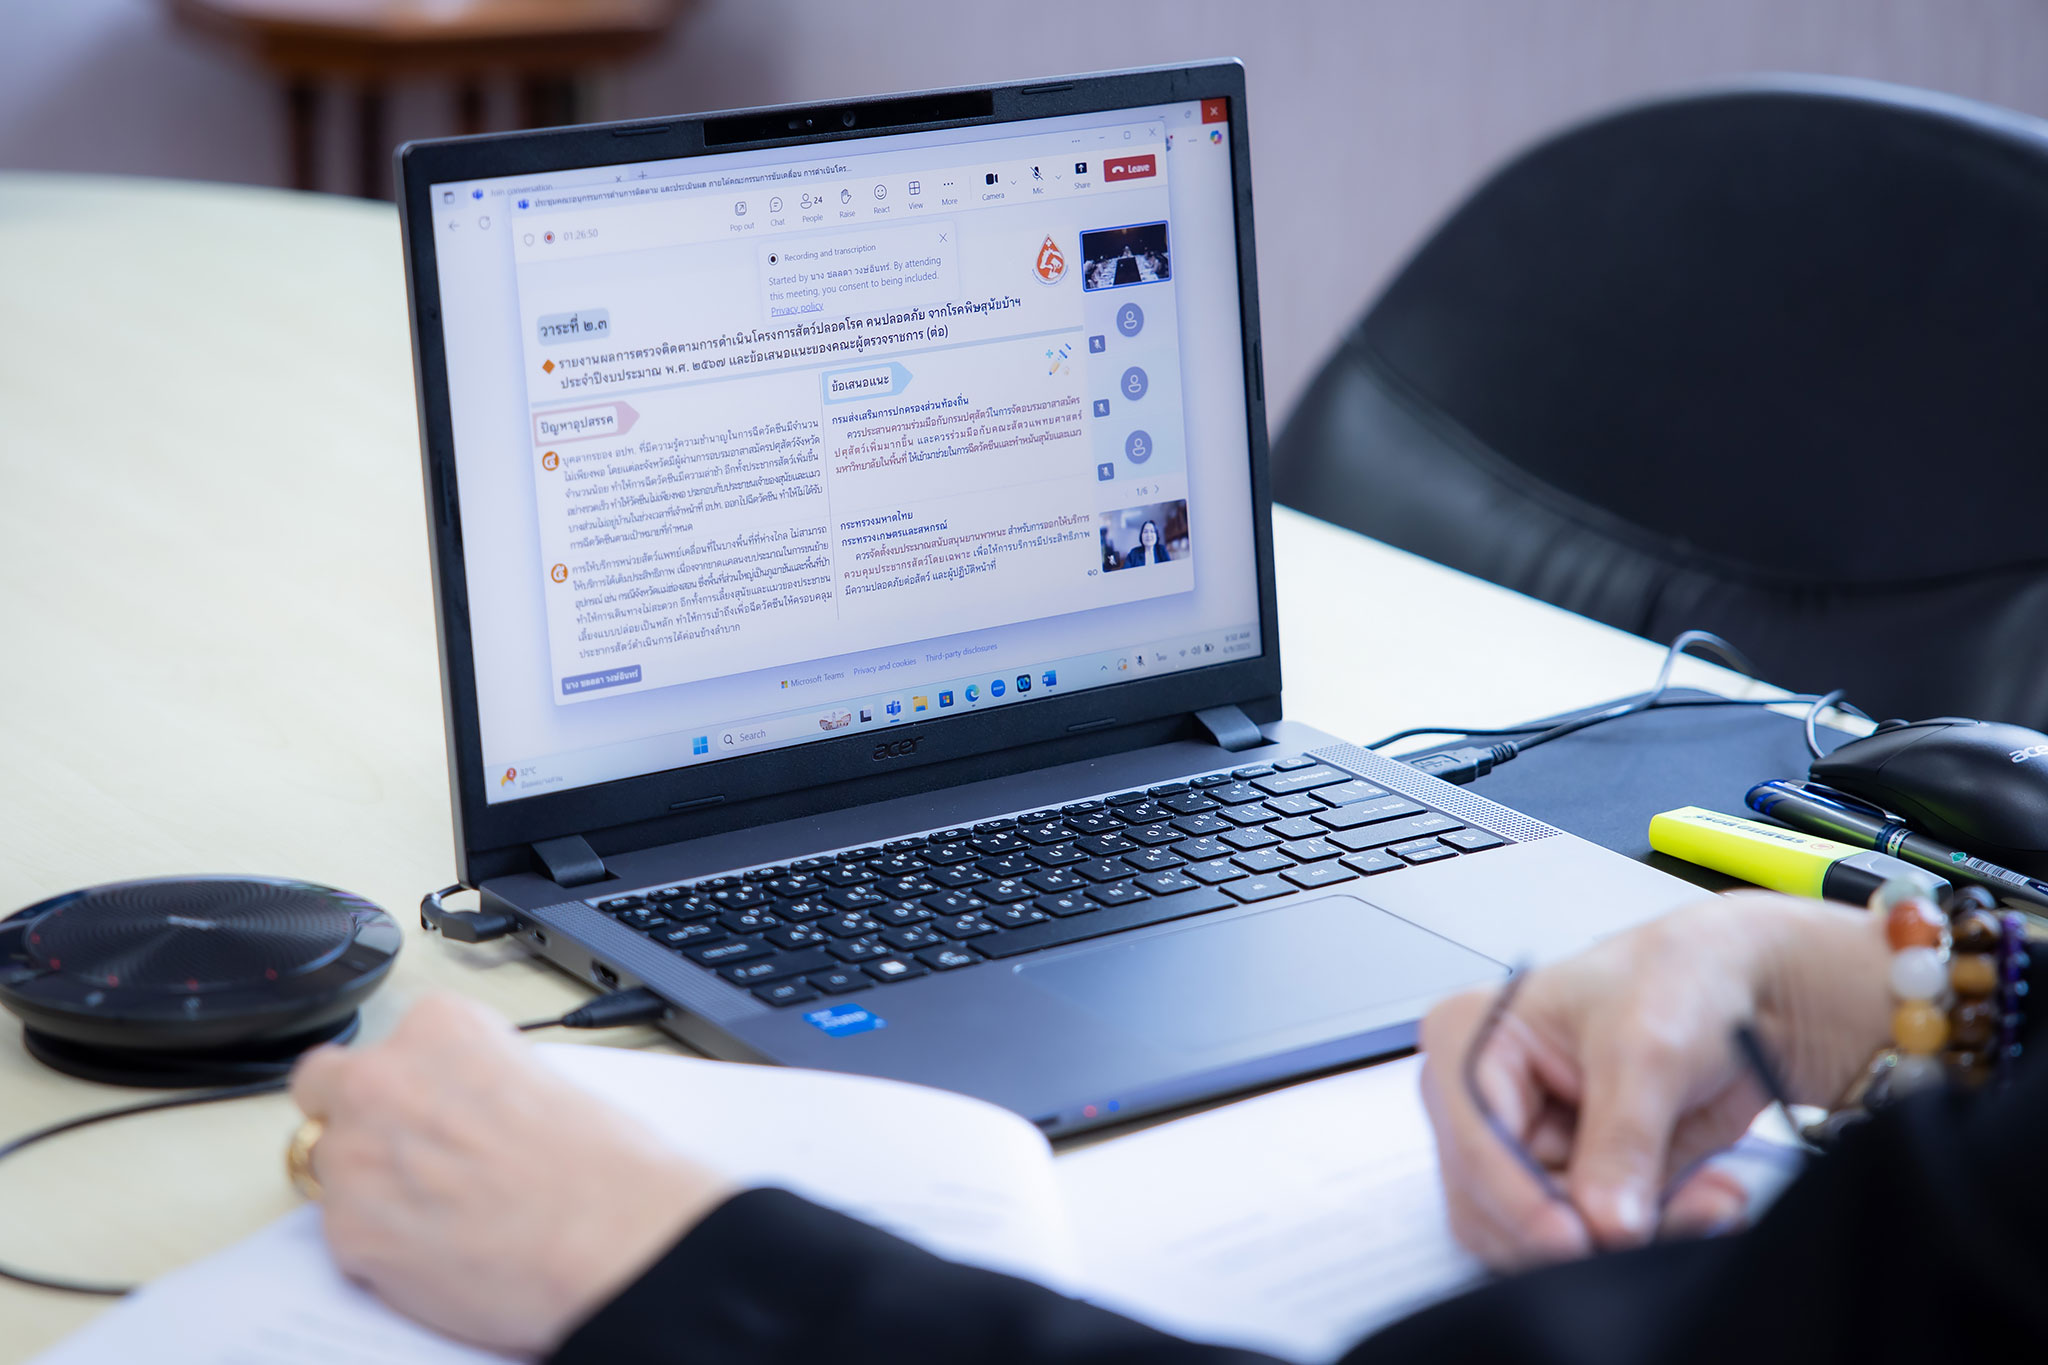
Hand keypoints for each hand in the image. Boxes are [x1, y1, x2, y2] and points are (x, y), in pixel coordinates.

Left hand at [291, 994, 736, 1355]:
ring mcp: (356, 1156)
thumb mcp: (547, 1077)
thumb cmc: (602, 1166)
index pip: (391, 1039)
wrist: (610, 1237)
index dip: (413, 1079)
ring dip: (368, 1185)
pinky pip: (345, 1236)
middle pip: (324, 1085)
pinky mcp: (348, 1232)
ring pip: (328, 1167)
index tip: (433, 1104)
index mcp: (440, 1027)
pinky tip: (437, 1252)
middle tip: (405, 1151)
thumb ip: (482, 1080)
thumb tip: (470, 1108)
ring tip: (437, 1216)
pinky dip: (381, 1246)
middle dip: (354, 1114)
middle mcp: (384, 1079)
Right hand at [1417, 893, 1891, 1267]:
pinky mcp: (1573, 1178)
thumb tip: (1605, 1223)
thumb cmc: (1676, 977)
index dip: (1520, 1201)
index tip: (1577, 1240)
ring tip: (1702, 1201)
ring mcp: (1527, 1143)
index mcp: (1472, 1037)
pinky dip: (1651, 1233)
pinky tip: (1702, 1199)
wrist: (1746, 995)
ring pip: (1539, 1233)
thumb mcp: (1646, 1049)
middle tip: (1651, 1224)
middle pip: (1492, 1203)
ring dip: (1625, 1236)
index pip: (1474, 1142)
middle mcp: (1484, 1096)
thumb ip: (1621, 1141)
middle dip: (1579, 1225)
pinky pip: (1593, 1239)